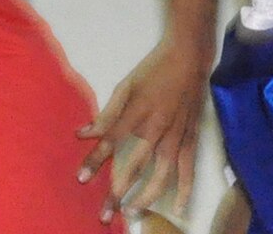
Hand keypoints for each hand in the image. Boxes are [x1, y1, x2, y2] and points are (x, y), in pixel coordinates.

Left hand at [77, 36, 208, 223]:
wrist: (189, 57)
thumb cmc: (153, 69)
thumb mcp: (126, 84)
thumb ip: (107, 111)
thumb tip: (84, 133)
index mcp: (137, 112)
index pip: (111, 141)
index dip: (95, 160)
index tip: (81, 179)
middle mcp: (155, 128)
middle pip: (134, 166)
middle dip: (117, 192)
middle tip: (104, 215)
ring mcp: (175, 136)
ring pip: (161, 175)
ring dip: (146, 197)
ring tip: (131, 212)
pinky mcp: (191, 139)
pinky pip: (188, 169)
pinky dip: (185, 190)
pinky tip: (179, 208)